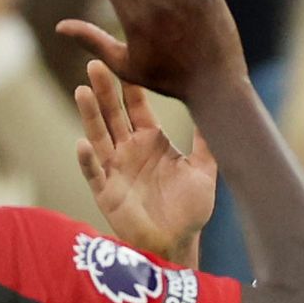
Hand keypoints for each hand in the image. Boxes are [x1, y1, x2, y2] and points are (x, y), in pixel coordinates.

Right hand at [76, 61, 215, 261]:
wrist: (178, 242)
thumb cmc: (191, 209)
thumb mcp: (204, 169)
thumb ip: (206, 141)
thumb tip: (221, 108)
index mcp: (152, 141)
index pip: (137, 107)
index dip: (131, 86)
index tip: (127, 59)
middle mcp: (130, 150)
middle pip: (114, 114)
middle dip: (105, 90)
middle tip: (95, 63)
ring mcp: (115, 170)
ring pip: (98, 136)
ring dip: (90, 115)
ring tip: (82, 91)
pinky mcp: (106, 193)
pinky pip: (93, 173)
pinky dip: (87, 160)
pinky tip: (82, 144)